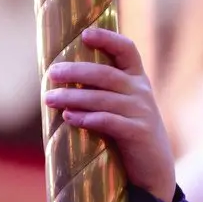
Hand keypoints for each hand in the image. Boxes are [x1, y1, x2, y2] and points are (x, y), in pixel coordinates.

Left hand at [43, 26, 177, 201]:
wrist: (152, 167)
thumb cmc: (127, 132)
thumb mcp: (118, 106)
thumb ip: (99, 90)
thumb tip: (58, 79)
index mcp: (136, 79)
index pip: (126, 50)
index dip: (108, 39)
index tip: (84, 34)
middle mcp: (141, 91)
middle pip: (106, 74)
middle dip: (76, 71)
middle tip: (51, 74)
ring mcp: (141, 111)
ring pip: (103, 98)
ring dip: (73, 97)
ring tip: (49, 99)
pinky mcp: (138, 133)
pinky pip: (109, 122)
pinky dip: (87, 118)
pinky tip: (69, 118)